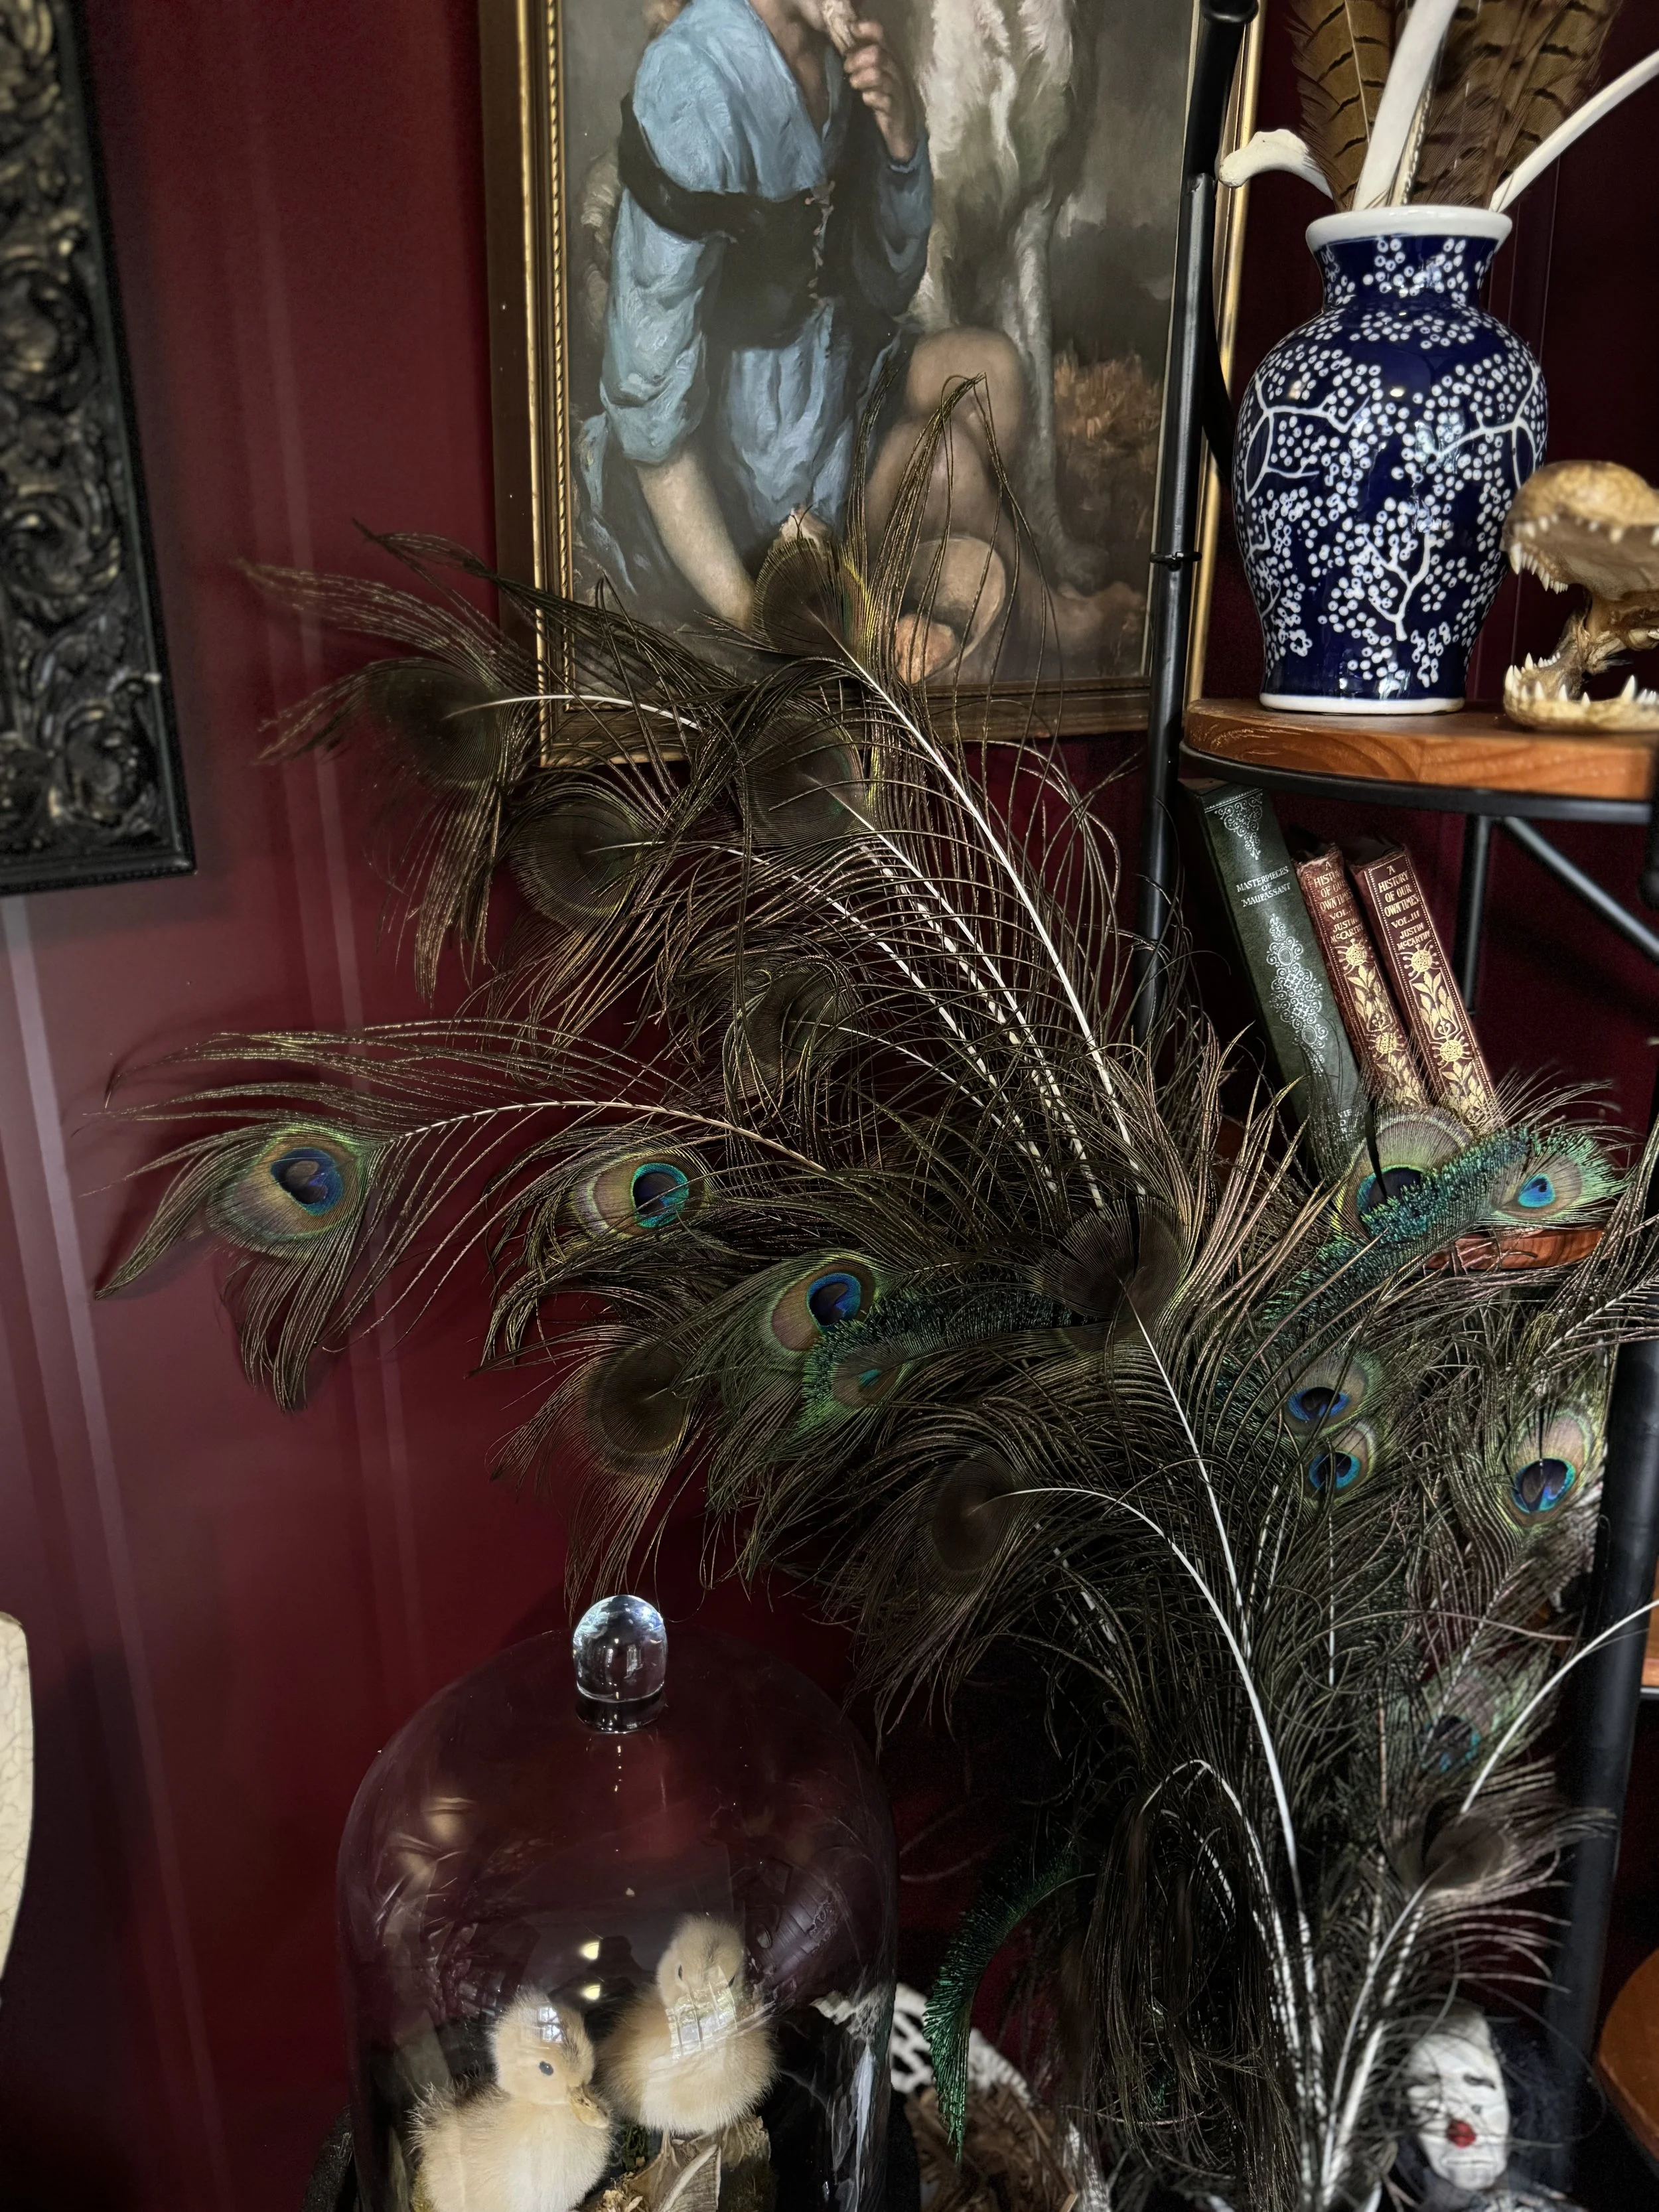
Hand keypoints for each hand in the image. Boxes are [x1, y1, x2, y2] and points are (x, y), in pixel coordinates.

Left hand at [843, 21, 917, 163]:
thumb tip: (844, 48)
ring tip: (854, 84)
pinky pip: (882, 99)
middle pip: (877, 53)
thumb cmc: (885, 103)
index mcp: (892, 59)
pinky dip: (870, 97)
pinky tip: (865, 99)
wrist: (902, 134)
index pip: (882, 34)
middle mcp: (897, 71)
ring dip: (861, 78)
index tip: (852, 30)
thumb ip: (864, 62)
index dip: (866, 28)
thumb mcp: (875, 78)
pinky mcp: (896, 110)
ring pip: (879, 74)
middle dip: (857, 58)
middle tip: (847, 67)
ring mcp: (898, 91)